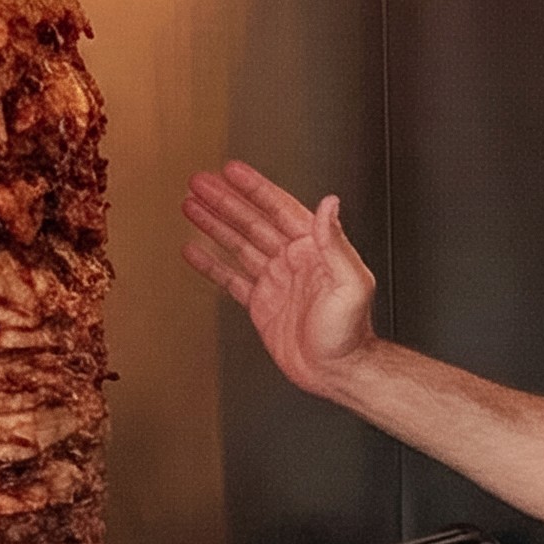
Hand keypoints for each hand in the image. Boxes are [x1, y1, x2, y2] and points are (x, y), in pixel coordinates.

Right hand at [182, 161, 375, 396]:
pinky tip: (194, 250)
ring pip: (238, 244)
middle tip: (200, 182)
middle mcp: (293, 260)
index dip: (255, 189)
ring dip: (214, 224)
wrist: (337, 371)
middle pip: (251, 221)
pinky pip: (231, 279)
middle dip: (225, 201)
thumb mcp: (351, 283)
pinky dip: (211, 264)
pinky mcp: (261, 305)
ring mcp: (275, 281)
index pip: (279, 209)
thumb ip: (337, 243)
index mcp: (314, 249)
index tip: (232, 171)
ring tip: (191, 205)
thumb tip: (330, 204)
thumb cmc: (351, 333)